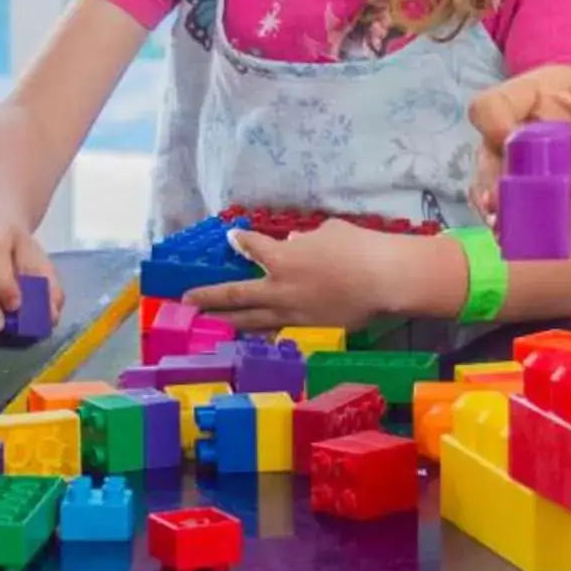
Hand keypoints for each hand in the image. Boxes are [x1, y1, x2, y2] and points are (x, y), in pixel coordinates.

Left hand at [178, 222, 413, 332]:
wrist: (383, 279)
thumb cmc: (358, 247)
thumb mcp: (329, 232)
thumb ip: (308, 239)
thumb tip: (297, 243)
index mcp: (282, 258)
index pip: (252, 247)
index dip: (240, 242)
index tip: (231, 239)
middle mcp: (280, 289)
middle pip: (236, 295)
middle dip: (209, 298)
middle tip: (187, 302)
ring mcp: (293, 314)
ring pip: (252, 321)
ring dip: (228, 324)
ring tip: (209, 327)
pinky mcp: (310, 330)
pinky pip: (278, 332)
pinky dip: (262, 335)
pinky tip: (252, 338)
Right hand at [470, 68, 570, 230]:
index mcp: (550, 94)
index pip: (497, 103)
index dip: (493, 121)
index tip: (506, 141)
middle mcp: (536, 132)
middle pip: (488, 151)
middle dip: (488, 177)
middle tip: (497, 203)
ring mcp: (544, 173)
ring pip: (500, 189)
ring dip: (498, 209)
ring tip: (506, 226)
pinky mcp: (560, 207)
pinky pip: (530, 220)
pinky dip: (523, 232)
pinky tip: (524, 241)